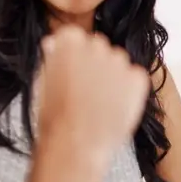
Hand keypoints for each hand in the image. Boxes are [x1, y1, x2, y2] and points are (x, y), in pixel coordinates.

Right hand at [36, 26, 149, 159]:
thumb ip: (53, 58)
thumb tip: (54, 44)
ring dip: (112, 76)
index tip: (71, 72)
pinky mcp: (137, 78)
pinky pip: (135, 77)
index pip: (75, 38)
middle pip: (98, 48)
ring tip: (100, 102)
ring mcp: (119, 61)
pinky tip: (115, 106)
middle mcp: (96, 45)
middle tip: (87, 90)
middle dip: (94, 64)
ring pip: (118, 62)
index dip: (73, 58)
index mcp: (69, 41)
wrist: (76, 143)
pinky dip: (129, 89)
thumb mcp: (43, 81)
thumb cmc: (55, 116)